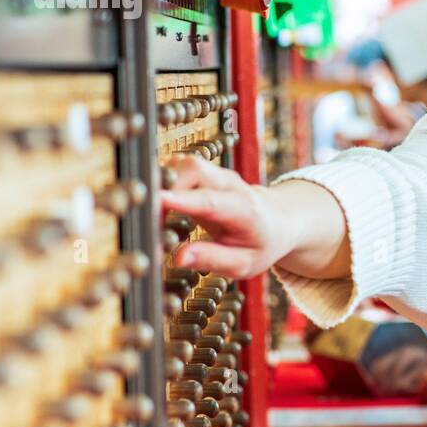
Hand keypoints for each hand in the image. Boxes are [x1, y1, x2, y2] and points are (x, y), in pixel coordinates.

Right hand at [159, 155, 297, 278]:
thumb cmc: (261, 244)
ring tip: (148, 210)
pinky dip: (162, 180)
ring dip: (161, 183)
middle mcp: (229, 185)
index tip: (158, 201)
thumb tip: (177, 258)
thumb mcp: (244, 263)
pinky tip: (155, 201)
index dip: (182, 200)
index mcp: (244, 209)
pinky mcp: (204, 172)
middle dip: (166, 185)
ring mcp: (216, 174)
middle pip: (194, 170)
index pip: (210, 201)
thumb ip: (212, 259)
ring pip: (183, 163)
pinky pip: (178, 167)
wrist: (279, 219)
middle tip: (146, 214)